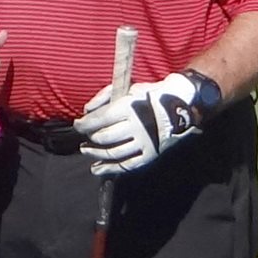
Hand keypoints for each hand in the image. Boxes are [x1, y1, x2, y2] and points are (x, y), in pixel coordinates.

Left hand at [76, 71, 201, 175]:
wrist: (179, 104)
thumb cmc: (148, 95)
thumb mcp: (127, 88)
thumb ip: (103, 96)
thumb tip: (86, 111)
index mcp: (129, 108)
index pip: (99, 119)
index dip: (83, 124)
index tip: (77, 124)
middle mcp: (137, 127)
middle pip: (104, 137)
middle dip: (90, 138)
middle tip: (85, 137)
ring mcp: (145, 143)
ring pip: (113, 153)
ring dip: (95, 154)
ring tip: (85, 150)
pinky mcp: (151, 154)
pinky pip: (127, 165)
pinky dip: (110, 169)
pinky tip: (97, 169)